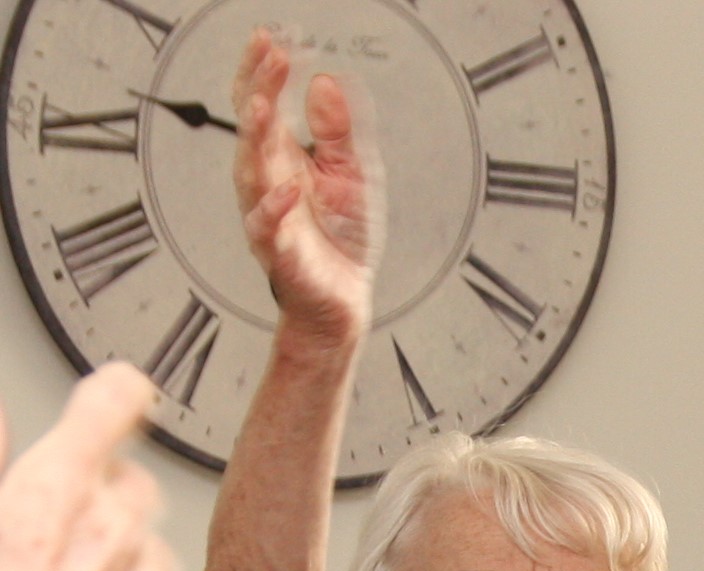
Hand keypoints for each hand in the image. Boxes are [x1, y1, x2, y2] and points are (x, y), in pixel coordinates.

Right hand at [0, 368, 178, 570]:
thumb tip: (6, 421)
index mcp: (56, 488)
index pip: (117, 398)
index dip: (115, 394)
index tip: (113, 398)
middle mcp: (114, 534)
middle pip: (133, 481)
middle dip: (102, 492)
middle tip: (54, 524)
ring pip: (148, 547)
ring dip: (116, 556)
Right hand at [234, 32, 381, 345]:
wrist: (342, 299)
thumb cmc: (341, 237)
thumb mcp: (353, 174)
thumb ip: (338, 131)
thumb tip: (326, 82)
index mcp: (283, 154)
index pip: (263, 101)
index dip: (265, 69)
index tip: (273, 38)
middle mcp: (268, 177)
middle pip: (252, 125)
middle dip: (259, 88)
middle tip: (270, 56)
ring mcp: (267, 212)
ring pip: (250, 169)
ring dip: (255, 137)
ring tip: (265, 106)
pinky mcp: (277, 250)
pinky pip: (268, 225)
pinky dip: (276, 207)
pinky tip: (290, 188)